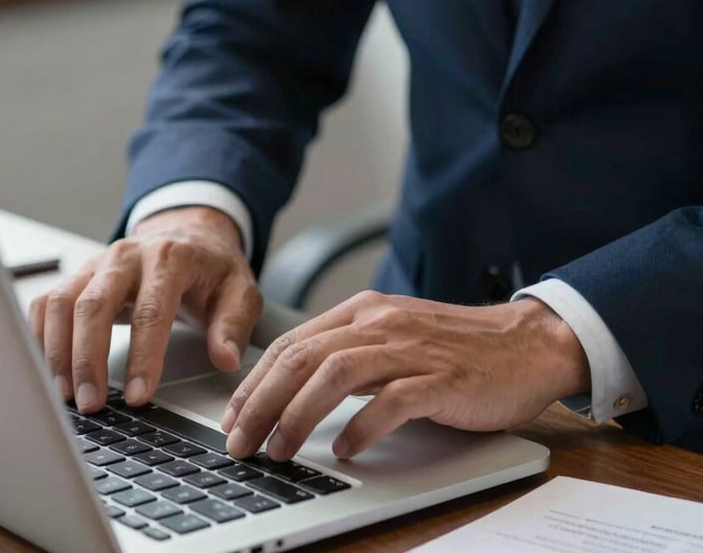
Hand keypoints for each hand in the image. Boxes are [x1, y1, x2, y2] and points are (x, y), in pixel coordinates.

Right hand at [29, 207, 261, 413]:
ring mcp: (99, 263)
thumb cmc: (213, 268)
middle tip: (91, 404)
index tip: (138, 396)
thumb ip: (234, 324)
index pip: (151, 310)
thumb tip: (225, 359)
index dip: (143, 356)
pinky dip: (40, 335)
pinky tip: (47, 368)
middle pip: (95, 304)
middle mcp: (128, 256)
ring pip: (63, 302)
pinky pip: (47, 302)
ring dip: (58, 351)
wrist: (191, 234)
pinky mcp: (80, 275)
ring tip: (66, 394)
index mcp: (170, 258)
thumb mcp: (241, 290)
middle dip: (88, 358)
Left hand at [221, 290, 588, 460]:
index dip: (255, 381)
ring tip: (279, 448)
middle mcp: (380, 322)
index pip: (293, 342)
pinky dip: (360, 427)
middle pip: (303, 357)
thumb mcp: (393, 336)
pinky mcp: (441, 378)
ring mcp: (411, 348)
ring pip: (335, 374)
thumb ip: (349, 351)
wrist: (525, 343)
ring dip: (298, 414)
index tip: (234, 415)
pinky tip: (345, 449)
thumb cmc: (456, 346)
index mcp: (364, 310)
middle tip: (239, 440)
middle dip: (262, 402)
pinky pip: (390, 402)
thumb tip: (296, 386)